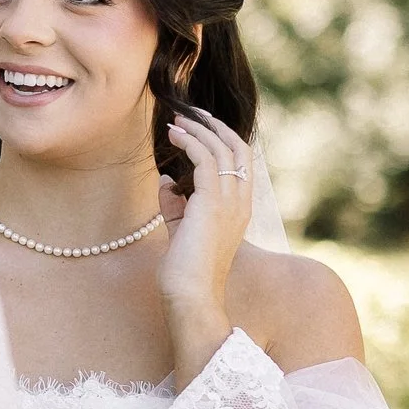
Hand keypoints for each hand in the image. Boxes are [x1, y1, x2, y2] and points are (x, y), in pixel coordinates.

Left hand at [157, 108, 254, 381]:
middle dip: (213, 125)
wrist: (190, 296)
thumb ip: (177, 204)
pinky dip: (190, 142)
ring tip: (175, 119)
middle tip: (189, 112)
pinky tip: (174, 136)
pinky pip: (206, 159)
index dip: (222, 138)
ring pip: (222, 149)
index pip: (240, 161)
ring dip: (197, 129)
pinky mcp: (213, 203)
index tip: (197, 124)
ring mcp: (231, 202)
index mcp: (239, 208)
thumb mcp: (181, 229)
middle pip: (237, 147)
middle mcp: (241, 202)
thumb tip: (167, 181)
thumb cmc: (184, 271)